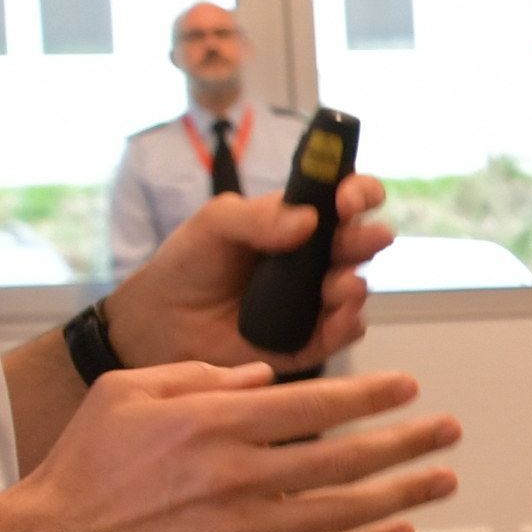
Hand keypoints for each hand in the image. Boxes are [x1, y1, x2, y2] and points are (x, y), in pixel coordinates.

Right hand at [19, 360, 456, 531]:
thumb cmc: (87, 462)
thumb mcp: (128, 390)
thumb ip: (200, 375)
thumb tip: (264, 377)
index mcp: (214, 422)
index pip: (314, 402)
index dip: (369, 394)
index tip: (407, 388)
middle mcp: (238, 474)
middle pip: (345, 456)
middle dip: (406, 441)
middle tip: (447, 430)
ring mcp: (243, 528)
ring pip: (344, 510)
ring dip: (402, 494)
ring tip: (442, 478)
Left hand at [104, 170, 388, 373]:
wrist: (162, 322)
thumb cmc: (189, 265)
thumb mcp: (214, 224)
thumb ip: (256, 216)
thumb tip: (308, 220)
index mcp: (300, 220)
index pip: (345, 197)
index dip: (358, 192)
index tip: (347, 199)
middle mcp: (317, 259)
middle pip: (362, 242)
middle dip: (369, 238)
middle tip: (368, 241)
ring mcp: (318, 300)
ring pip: (356, 288)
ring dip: (355, 284)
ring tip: (342, 286)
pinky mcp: (313, 339)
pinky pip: (345, 332)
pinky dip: (348, 324)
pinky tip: (339, 317)